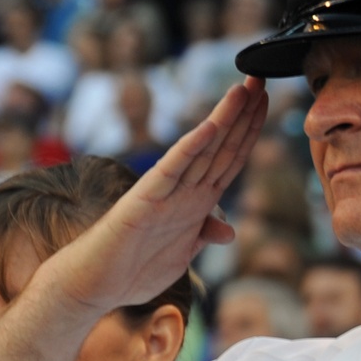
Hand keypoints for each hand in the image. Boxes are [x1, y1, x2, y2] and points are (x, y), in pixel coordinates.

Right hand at [42, 81, 267, 316]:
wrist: (94, 283)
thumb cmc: (133, 268)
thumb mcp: (182, 254)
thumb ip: (203, 235)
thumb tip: (229, 231)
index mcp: (196, 202)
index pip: (230, 158)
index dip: (250, 130)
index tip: (265, 100)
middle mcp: (184, 191)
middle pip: (221, 146)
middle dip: (243, 113)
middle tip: (262, 77)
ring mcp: (165, 193)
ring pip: (201, 151)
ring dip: (223, 120)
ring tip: (243, 89)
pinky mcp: (144, 201)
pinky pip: (171, 171)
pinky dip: (190, 149)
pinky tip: (209, 128)